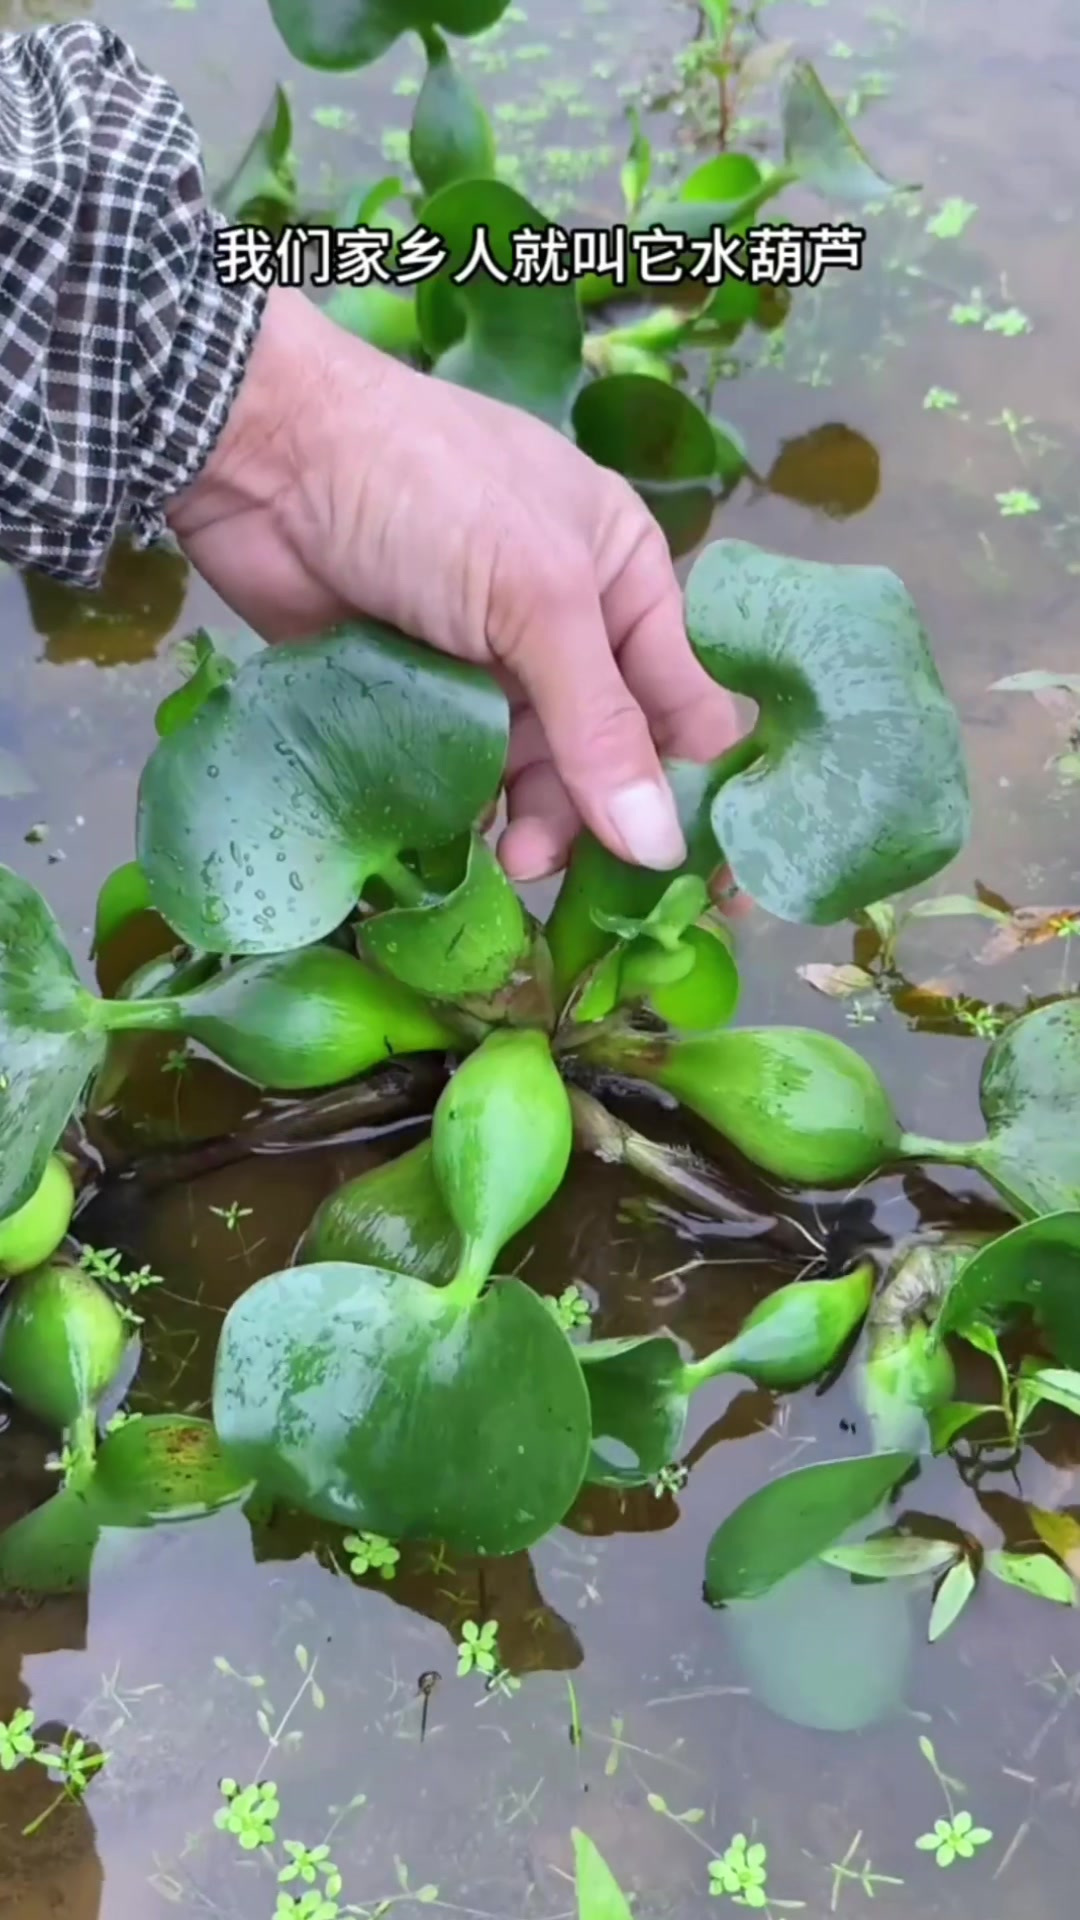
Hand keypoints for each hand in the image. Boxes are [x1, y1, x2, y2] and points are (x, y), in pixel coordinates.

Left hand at [166, 287, 740, 882]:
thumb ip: (600, 724)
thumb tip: (662, 848)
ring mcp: (491, 666)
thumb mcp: (537, 597)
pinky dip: (470, 811)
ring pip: (539, 775)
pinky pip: (464, 775)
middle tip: (566, 865)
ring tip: (511, 856)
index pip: (688, 700)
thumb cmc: (429, 493)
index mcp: (625, 580)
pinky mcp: (420, 699)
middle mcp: (568, 628)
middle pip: (612, 754)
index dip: (696, 786)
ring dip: (536, 823)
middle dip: (599, 815)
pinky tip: (465, 839)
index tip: (696, 875)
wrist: (264, 455)